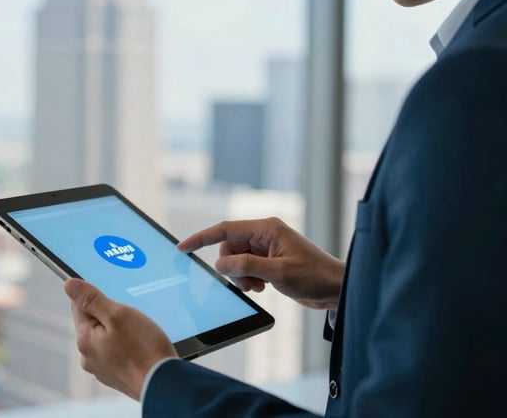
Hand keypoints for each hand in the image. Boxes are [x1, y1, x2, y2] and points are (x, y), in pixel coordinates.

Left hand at [64, 278, 177, 400]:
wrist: (164, 384)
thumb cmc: (144, 349)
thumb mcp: (117, 314)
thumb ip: (92, 299)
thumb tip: (69, 285)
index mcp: (85, 340)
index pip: (79, 306)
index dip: (98, 298)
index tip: (115, 302)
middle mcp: (89, 357)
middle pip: (94, 323)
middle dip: (111, 316)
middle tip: (132, 319)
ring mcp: (103, 369)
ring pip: (107, 338)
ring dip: (121, 331)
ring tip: (140, 334)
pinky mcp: (118, 376)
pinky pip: (118, 352)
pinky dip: (128, 347)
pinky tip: (142, 348)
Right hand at [178, 218, 344, 309]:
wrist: (335, 289)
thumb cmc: (314, 276)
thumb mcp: (278, 272)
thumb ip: (246, 266)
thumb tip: (220, 264)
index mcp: (266, 228)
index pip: (225, 230)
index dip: (202, 238)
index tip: (183, 247)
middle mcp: (264, 234)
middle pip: (229, 248)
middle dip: (232, 268)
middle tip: (248, 284)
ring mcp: (266, 248)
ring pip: (235, 260)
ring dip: (241, 276)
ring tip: (258, 287)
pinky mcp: (268, 260)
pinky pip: (245, 268)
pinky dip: (248, 279)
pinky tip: (262, 287)